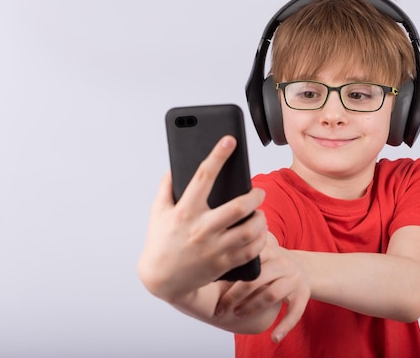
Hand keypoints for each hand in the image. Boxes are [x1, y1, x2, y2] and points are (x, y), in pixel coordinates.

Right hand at [138, 136, 267, 301]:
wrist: (163, 280)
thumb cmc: (161, 241)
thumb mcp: (158, 211)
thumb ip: (166, 187)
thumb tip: (175, 165)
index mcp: (184, 211)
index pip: (203, 176)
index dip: (218, 155)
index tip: (229, 140)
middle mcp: (201, 229)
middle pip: (238, 208)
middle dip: (254, 196)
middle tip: (259, 192)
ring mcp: (213, 249)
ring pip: (249, 231)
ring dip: (260, 219)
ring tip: (259, 214)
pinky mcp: (223, 264)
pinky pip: (250, 251)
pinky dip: (259, 240)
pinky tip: (259, 233)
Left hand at [214, 235, 310, 342]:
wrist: (304, 268)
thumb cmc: (273, 263)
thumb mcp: (261, 253)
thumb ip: (242, 254)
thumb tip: (207, 263)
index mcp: (270, 250)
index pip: (247, 261)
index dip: (229, 275)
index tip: (212, 284)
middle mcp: (283, 263)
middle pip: (256, 279)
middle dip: (234, 296)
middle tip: (221, 308)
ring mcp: (294, 279)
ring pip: (271, 295)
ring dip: (251, 308)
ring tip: (237, 314)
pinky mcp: (303, 295)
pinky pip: (294, 312)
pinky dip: (284, 327)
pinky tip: (274, 337)